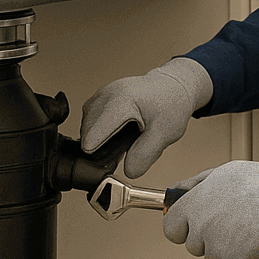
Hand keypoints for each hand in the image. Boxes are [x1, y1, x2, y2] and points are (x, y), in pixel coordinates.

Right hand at [81, 58, 212, 177]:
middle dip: (101, 147)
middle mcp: (107, 95)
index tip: (107, 159)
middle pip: (88, 133)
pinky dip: (100, 130)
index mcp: (121, 102)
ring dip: (99, 138)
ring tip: (124, 138)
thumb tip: (129, 171)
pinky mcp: (99, 97)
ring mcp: (101, 94)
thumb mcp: (164, 134)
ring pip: (86, 127)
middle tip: (126, 148)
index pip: (94, 134)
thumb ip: (145, 154)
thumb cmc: (170, 105)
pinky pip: (90, 119)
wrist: (172, 87)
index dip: (97, 152)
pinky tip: (118, 131)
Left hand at [164, 159, 258, 258]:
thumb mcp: (220, 173)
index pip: (170, 230)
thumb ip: (192, 185)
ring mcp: (217, 248)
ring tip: (246, 228)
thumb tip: (174, 193)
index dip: (182, 229)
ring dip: (227, 249)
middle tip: (231, 222)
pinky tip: (255, 240)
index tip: (193, 226)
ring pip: (214, 258)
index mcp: (192, 206)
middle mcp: (200, 229)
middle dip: (209, 239)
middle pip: (194, 247)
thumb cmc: (258, 183)